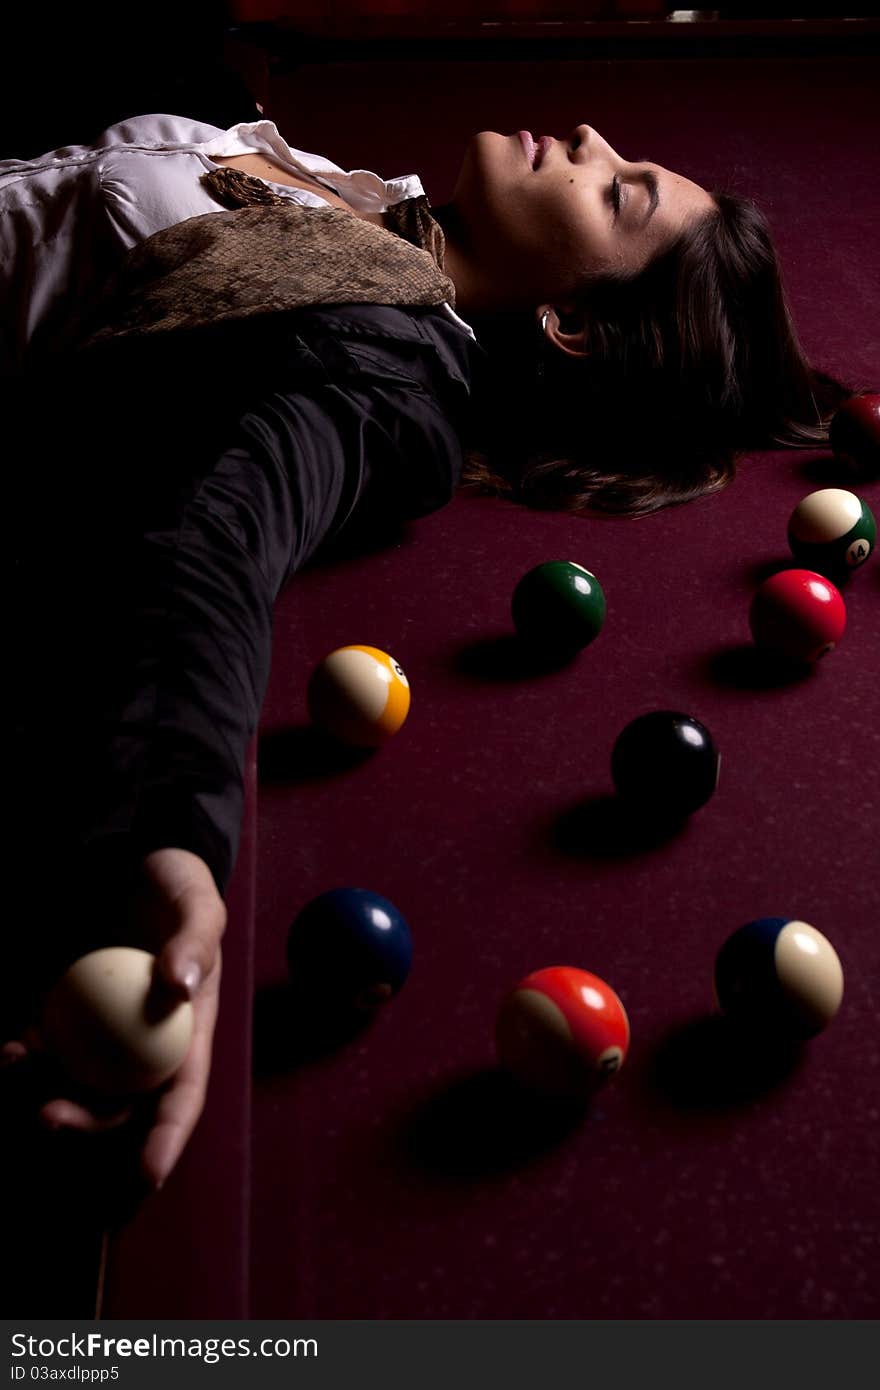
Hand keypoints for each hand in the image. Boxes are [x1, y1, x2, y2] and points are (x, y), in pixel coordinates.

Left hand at [1, 847, 226, 1192]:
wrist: (139, 861)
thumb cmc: (180, 887)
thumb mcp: (198, 906)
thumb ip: (193, 943)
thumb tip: (179, 986)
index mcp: (188, 1032)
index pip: (183, 1095)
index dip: (167, 1138)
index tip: (148, 1174)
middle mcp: (148, 1043)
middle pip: (120, 1103)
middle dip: (84, 1123)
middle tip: (47, 1115)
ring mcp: (107, 1032)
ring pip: (77, 1083)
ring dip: (44, 1090)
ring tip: (13, 1067)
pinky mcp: (72, 1013)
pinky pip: (50, 1049)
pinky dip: (28, 1055)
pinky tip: (9, 1045)